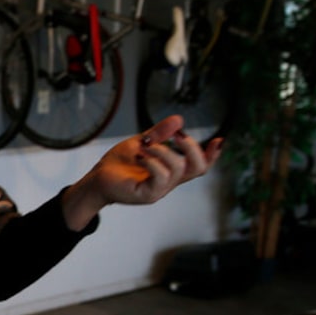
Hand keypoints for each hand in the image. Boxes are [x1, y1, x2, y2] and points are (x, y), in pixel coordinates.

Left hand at [60, 115, 223, 230]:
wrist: (96, 179)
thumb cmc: (118, 164)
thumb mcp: (141, 143)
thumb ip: (159, 134)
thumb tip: (179, 120)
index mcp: (171, 170)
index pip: (199, 166)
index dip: (212, 155)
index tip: (219, 140)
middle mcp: (169, 181)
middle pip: (198, 168)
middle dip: (193, 147)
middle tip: (177, 136)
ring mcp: (159, 189)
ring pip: (178, 169)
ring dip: (163, 151)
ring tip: (145, 146)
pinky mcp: (146, 194)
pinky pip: (161, 178)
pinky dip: (153, 162)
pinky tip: (140, 155)